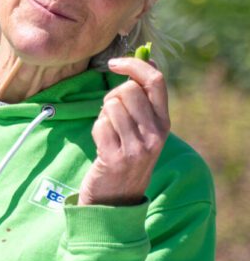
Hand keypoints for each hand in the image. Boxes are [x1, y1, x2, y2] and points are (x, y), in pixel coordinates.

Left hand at [78, 56, 169, 205]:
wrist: (115, 200)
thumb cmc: (125, 158)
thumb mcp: (143, 131)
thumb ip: (142, 101)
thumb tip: (142, 60)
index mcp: (164, 123)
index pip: (156, 81)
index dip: (135, 65)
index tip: (115, 63)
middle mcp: (155, 135)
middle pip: (128, 90)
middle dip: (112, 96)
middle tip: (110, 115)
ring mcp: (136, 148)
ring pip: (111, 106)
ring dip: (103, 115)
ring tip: (108, 133)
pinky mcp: (115, 158)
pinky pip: (100, 125)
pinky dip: (96, 129)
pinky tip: (102, 144)